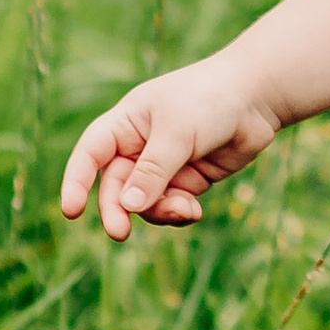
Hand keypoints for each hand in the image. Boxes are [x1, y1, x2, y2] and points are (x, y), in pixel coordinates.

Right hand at [58, 52, 281, 240]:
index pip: (91, 154)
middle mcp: (139, 146)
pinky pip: (171, 206)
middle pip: (116, 187)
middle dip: (117, 210)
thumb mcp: (178, 132)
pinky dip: (178, 212)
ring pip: (144, 203)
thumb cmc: (210, 100)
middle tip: (120, 233)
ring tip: (184, 207)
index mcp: (126, 123)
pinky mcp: (187, 180)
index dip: (76, 181)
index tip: (71, 211)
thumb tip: (128, 207)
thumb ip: (153, 170)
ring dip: (158, 211)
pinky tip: (194, 211)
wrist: (258, 97)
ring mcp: (164, 166)